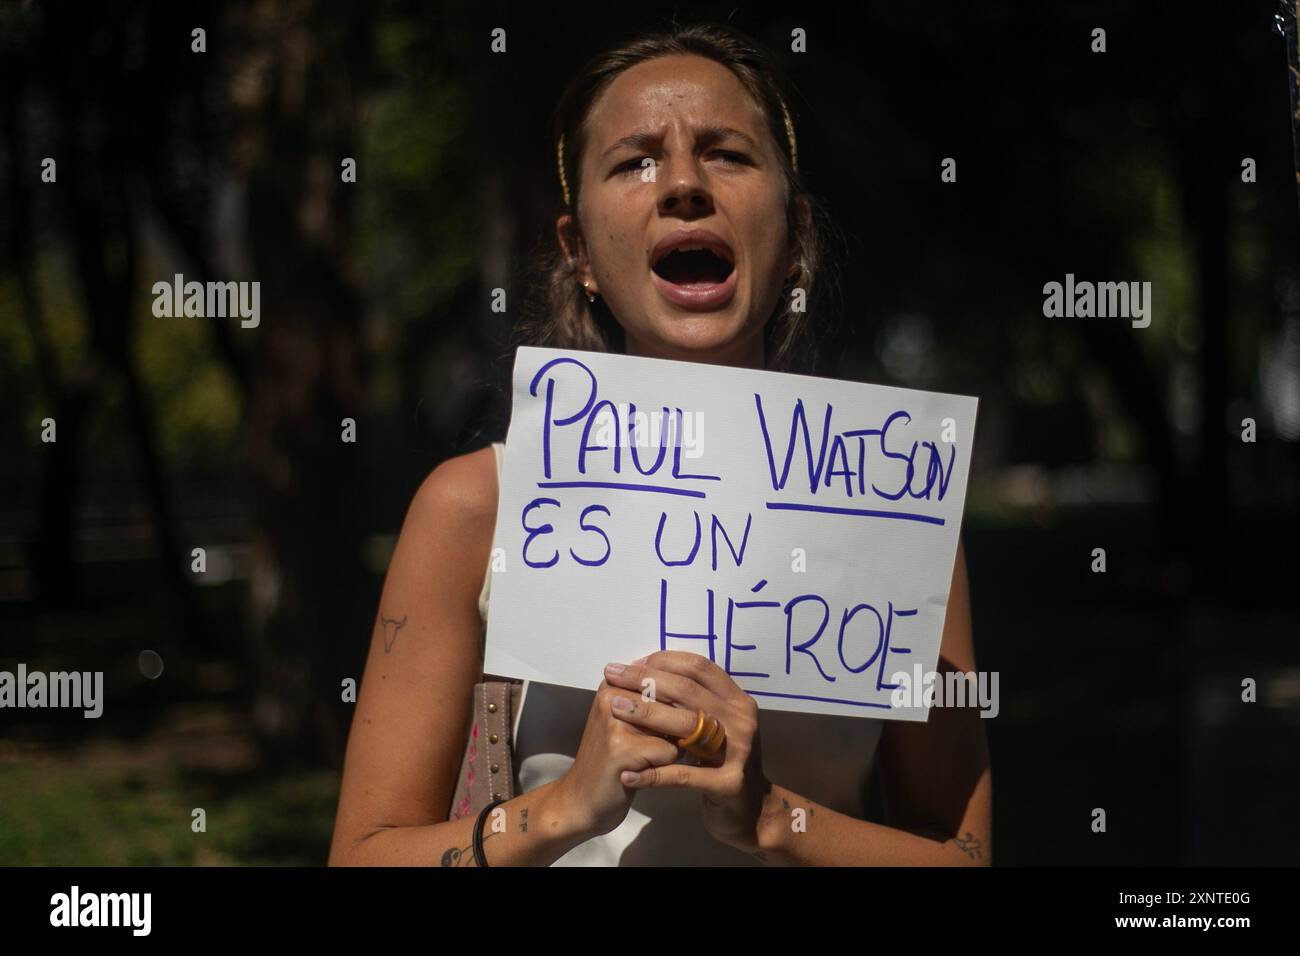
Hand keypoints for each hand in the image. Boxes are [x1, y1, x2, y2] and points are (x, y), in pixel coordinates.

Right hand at [549, 677, 681, 839]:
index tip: (664, 725)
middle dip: (679, 725)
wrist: (582, 798)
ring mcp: (615, 721)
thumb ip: (655, 702)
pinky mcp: (622, 748)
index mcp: (614, 684)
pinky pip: (670, 752)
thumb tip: (698, 692)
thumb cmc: (612, 759)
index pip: (669, 678)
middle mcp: (613, 696)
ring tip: (646, 757)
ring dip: (673, 745)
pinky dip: (666, 766)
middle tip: (654, 745)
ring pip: (675, 726)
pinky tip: (642, 771)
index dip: (680, 704)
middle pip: (674, 700)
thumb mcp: (629, 721)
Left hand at [601, 651, 770, 853]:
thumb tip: (647, 668)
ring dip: (645, 714)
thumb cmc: (722, 761)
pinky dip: (653, 775)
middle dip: (645, 679)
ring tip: (612, 708)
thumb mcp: (714, 724)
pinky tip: (627, 775)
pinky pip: (683, 775)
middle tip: (611, 676)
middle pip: (688, 690)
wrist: (750, 810)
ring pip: (686, 725)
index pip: (698, 667)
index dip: (662, 660)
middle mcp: (742, 720)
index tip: (629, 663)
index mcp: (738, 700)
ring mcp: (738, 751)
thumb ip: (692, 699)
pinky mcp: (728, 784)